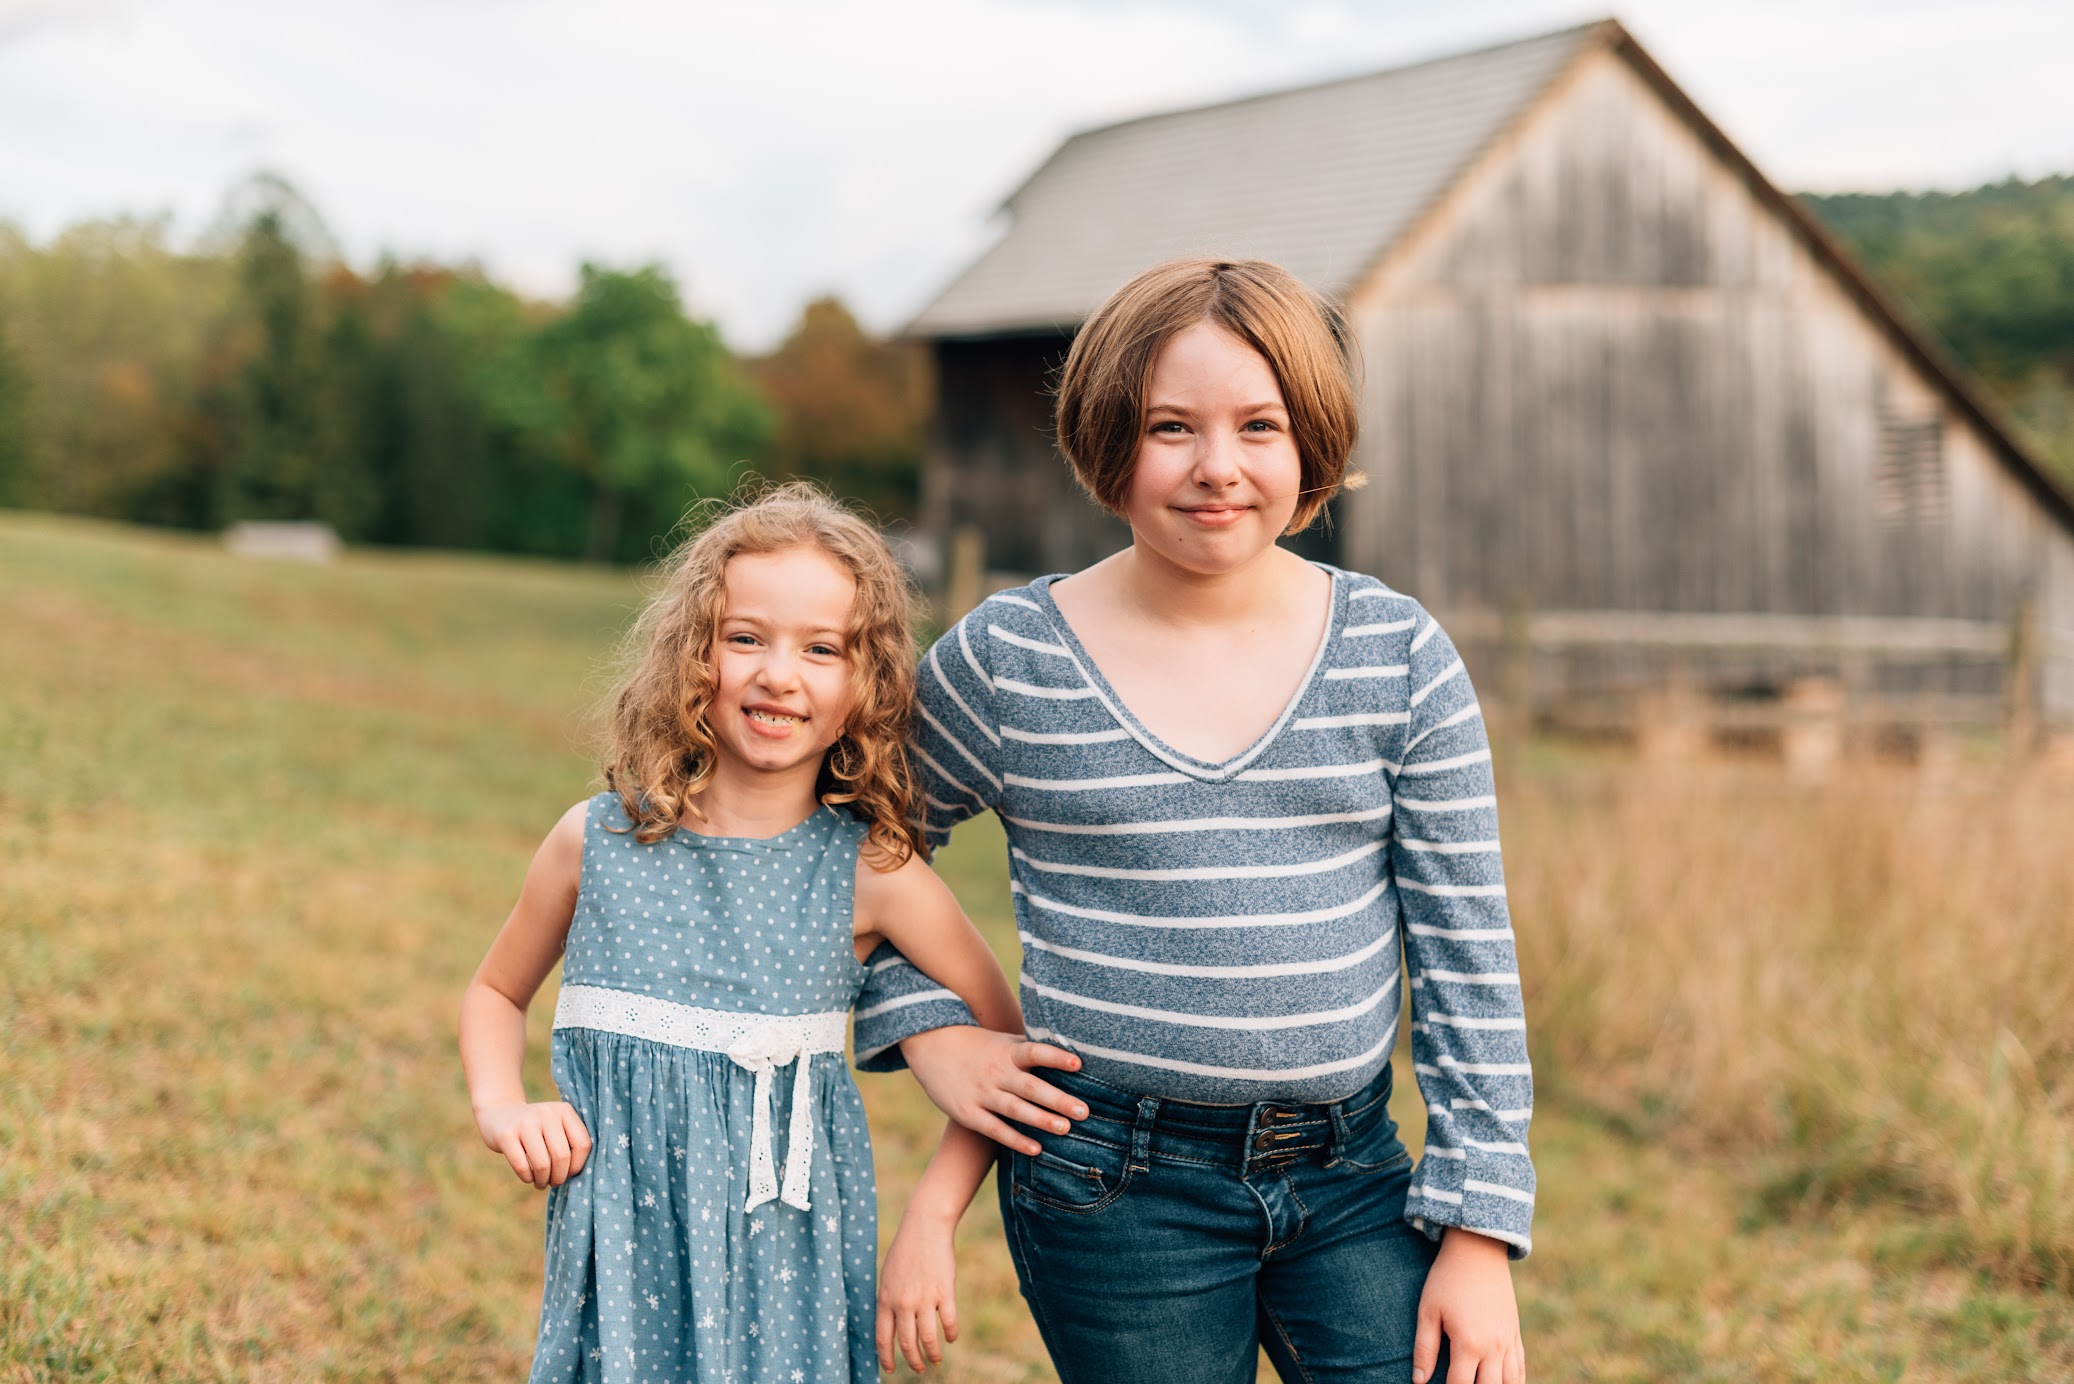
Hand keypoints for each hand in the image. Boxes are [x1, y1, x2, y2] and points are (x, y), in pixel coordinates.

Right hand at [475, 1100, 592, 1189]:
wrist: (500, 1114)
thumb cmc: (537, 1130)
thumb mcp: (557, 1126)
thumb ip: (571, 1142)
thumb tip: (583, 1176)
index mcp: (564, 1111)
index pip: (582, 1144)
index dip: (578, 1165)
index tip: (569, 1173)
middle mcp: (546, 1113)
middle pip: (562, 1156)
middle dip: (559, 1177)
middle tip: (554, 1182)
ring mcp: (525, 1122)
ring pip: (542, 1164)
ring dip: (543, 1181)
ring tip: (541, 1182)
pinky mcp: (506, 1135)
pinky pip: (522, 1166)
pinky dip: (527, 1178)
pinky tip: (528, 1177)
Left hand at [875, 1214, 958, 1373]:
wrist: (924, 1226)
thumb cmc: (905, 1251)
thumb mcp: (888, 1277)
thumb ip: (889, 1302)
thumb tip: (893, 1327)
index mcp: (885, 1299)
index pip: (883, 1338)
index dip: (886, 1358)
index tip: (889, 1369)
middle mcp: (903, 1302)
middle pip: (907, 1343)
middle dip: (913, 1361)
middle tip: (919, 1368)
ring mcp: (924, 1298)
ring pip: (928, 1338)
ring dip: (932, 1354)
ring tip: (935, 1359)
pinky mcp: (944, 1291)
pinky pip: (948, 1322)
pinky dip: (950, 1334)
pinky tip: (951, 1337)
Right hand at [899, 1027, 1085, 1155]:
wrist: (931, 1045)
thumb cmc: (979, 1045)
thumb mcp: (1004, 1040)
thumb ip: (1032, 1049)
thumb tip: (1073, 1048)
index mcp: (1008, 1052)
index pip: (1035, 1052)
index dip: (1056, 1057)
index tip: (1078, 1063)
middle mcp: (996, 1072)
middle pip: (1031, 1086)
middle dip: (1058, 1099)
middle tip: (1084, 1111)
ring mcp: (981, 1093)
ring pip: (1015, 1109)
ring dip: (1041, 1120)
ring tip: (1065, 1128)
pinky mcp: (967, 1112)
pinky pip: (994, 1128)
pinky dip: (1015, 1139)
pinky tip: (1036, 1148)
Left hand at [1413, 1229, 1524, 1383]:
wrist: (1477, 1249)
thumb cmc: (1447, 1279)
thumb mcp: (1428, 1311)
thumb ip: (1424, 1349)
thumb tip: (1419, 1381)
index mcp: (1469, 1343)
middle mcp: (1494, 1347)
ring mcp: (1508, 1341)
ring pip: (1509, 1383)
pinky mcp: (1515, 1333)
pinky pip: (1520, 1368)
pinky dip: (1514, 1382)